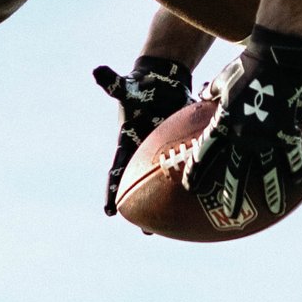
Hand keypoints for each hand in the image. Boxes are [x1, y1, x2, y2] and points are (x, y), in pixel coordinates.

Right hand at [93, 54, 198, 217]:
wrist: (160, 83)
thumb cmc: (140, 86)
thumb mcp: (127, 87)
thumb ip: (113, 84)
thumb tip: (97, 71)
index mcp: (126, 142)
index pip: (117, 170)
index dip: (112, 190)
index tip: (109, 211)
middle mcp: (142, 153)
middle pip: (140, 184)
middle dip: (143, 207)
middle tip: (146, 229)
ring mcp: (161, 154)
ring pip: (164, 183)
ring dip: (168, 202)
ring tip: (175, 225)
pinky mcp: (179, 150)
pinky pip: (184, 169)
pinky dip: (190, 181)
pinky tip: (204, 197)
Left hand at [177, 27, 301, 230]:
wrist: (277, 54)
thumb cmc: (247, 64)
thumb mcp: (224, 80)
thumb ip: (213, 95)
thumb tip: (203, 97)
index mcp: (223, 123)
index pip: (204, 154)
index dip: (196, 172)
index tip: (190, 188)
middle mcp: (243, 134)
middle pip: (234, 172)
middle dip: (231, 194)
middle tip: (229, 213)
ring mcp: (268, 135)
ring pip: (268, 172)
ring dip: (270, 192)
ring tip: (274, 209)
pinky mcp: (290, 131)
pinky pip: (294, 156)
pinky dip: (297, 170)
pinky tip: (300, 183)